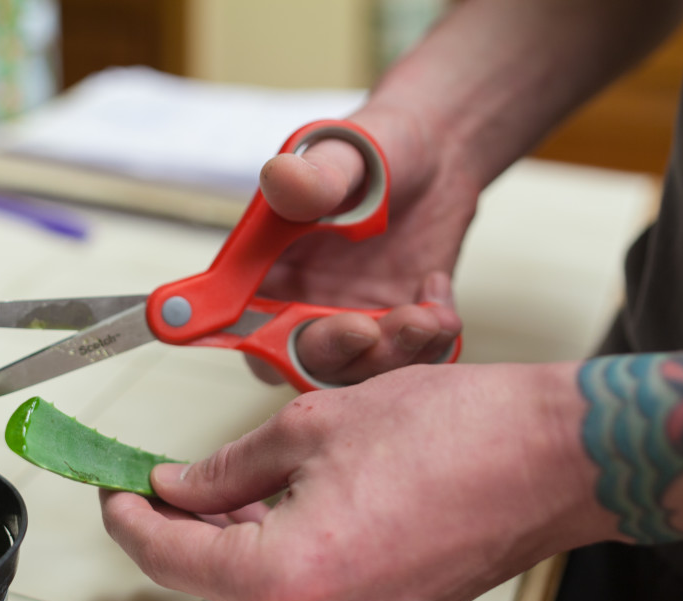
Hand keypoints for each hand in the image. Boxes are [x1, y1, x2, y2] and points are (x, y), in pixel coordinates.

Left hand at [101, 361, 620, 600]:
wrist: (546, 461)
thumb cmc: (448, 436)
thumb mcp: (307, 430)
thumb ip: (222, 469)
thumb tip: (173, 486)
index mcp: (282, 578)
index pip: (164, 555)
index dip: (126, 516)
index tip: (110, 485)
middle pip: (203, 575)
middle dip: (175, 521)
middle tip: (155, 474)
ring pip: (246, 586)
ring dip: (224, 535)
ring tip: (219, 480)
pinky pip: (290, 596)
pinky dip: (267, 553)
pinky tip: (268, 507)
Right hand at [254, 106, 472, 385]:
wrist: (440, 154)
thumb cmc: (376, 148)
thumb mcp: (344, 153)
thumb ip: (315, 175)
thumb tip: (283, 179)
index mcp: (264, 273)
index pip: (242, 325)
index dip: (257, 341)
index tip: (283, 335)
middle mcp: (301, 308)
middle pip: (304, 363)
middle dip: (341, 355)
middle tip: (372, 328)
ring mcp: (352, 324)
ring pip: (362, 371)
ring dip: (394, 354)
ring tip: (427, 315)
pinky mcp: (398, 332)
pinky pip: (411, 360)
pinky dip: (431, 342)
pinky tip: (438, 294)